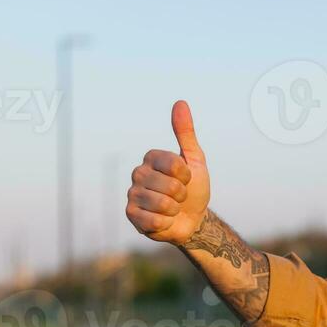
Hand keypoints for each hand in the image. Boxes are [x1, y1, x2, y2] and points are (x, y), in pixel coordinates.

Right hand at [126, 100, 211, 244]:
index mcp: (152, 158)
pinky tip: (164, 220)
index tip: (186, 178)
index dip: (186, 175)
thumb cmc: (193, 189)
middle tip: (180, 196)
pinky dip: (165, 223)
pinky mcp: (131, 214)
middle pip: (169, 186)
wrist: (192, 219)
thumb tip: (180, 102)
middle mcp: (138, 173)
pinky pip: (154, 221)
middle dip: (182, 194)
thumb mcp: (195, 160)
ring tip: (172, 208)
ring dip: (174, 210)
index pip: (173, 163)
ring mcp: (133, 194)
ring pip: (162, 204)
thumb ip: (186, 133)